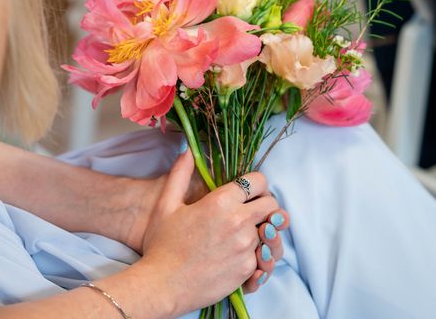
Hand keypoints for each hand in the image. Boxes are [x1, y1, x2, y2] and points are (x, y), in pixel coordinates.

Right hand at [137, 149, 287, 315]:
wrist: (162, 285)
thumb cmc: (162, 244)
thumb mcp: (167, 204)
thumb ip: (180, 174)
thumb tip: (187, 150)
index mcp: (222, 202)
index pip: (259, 181)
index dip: (255, 184)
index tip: (247, 191)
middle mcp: (240, 222)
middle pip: (272, 204)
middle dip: (264, 204)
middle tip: (248, 211)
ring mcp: (247, 248)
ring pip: (271, 231)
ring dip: (262, 229)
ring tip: (245, 233)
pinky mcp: (248, 269)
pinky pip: (264, 255)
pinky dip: (256, 253)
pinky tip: (239, 253)